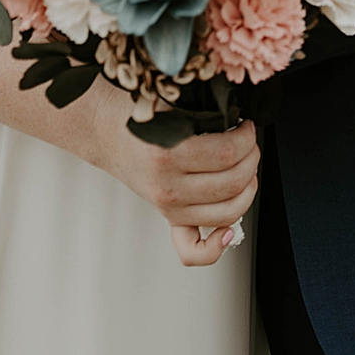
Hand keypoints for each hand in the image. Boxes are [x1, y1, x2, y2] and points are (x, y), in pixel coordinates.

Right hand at [87, 87, 259, 266]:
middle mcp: (167, 186)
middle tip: (249, 142)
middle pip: (232, 182)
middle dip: (251, 158)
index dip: (246, 138)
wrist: (102, 130)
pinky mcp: (169, 217)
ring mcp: (168, 207)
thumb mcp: (166, 105)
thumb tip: (236, 120)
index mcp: (164, 154)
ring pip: (227, 212)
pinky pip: (194, 249)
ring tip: (246, 168)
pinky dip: (217, 246)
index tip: (247, 127)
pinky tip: (229, 230)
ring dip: (248, 189)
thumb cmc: (133, 116)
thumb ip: (200, 112)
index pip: (226, 154)